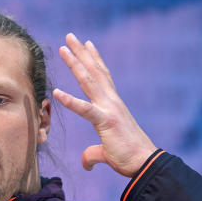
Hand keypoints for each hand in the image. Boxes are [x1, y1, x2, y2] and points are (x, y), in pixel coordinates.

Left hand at [53, 33, 156, 176]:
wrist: (145, 164)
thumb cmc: (129, 157)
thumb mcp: (107, 152)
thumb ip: (93, 154)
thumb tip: (86, 163)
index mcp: (113, 104)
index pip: (103, 76)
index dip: (94, 59)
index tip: (87, 44)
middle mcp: (112, 101)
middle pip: (94, 71)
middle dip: (81, 53)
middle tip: (70, 36)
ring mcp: (109, 109)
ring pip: (89, 81)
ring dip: (75, 63)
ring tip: (63, 48)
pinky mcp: (106, 122)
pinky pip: (85, 110)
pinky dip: (70, 101)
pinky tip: (56, 92)